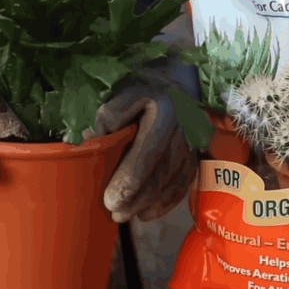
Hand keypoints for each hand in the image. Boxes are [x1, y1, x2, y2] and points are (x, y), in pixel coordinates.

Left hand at [83, 62, 199, 222]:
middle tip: (115, 215)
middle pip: (160, 172)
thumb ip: (107, 114)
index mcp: (163, 109)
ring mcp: (193, 139)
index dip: (128, 182)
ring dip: (149, 203)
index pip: (145, 155)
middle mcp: (183, 126)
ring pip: (173, 179)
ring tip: (127, 216)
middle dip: (136, 199)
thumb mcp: (119, 88)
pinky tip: (149, 213)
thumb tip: (93, 141)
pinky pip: (185, 181)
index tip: (110, 201)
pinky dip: (167, 200)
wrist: (173, 72)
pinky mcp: (196, 149)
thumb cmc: (138, 81)